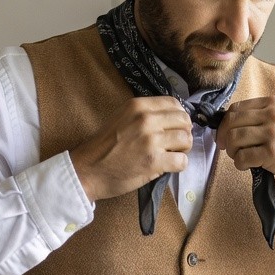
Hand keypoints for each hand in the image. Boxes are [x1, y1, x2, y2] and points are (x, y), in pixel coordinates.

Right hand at [70, 97, 192, 202]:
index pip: (175, 104)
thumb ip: (144, 115)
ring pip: (186, 140)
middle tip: (173, 145)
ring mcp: (151, 140)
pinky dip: (179, 166)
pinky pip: (182, 161)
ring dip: (182, 150)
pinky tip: (167, 167)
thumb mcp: (122, 118)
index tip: (172, 129)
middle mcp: (146, 119)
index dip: (178, 118)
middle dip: (183, 134)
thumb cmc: (104, 147)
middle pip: (184, 121)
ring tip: (170, 156)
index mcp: (138, 105)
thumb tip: (170, 119)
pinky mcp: (154, 161)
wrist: (87, 170)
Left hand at [215, 96, 274, 199]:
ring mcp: (273, 133)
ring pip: (234, 139)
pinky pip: (242, 157)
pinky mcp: (273, 153)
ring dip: (232, 152)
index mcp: (273, 103)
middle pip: (231, 122)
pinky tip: (248, 166)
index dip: (225, 124)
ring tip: (241, 158)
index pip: (236, 108)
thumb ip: (261, 117)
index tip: (226, 135)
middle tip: (229, 149)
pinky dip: (240, 164)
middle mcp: (273, 114)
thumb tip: (230, 124)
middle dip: (225, 138)